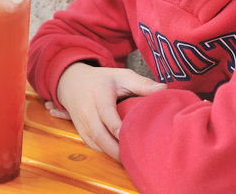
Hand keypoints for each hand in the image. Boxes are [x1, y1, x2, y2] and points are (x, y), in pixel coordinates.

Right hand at [49, 62, 166, 160]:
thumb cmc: (101, 80)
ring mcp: (82, 122)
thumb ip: (142, 83)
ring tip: (129, 159)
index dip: (115, 126)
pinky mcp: (80, 131)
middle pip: (99, 133)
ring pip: (95, 142)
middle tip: (134, 156)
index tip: (127, 136)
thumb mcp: (121, 75)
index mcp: (98, 94)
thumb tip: (164, 89)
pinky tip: (118, 155)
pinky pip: (92, 145)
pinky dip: (105, 152)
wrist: (72, 82)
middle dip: (115, 148)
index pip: (106, 112)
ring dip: (111, 153)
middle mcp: (87, 109)